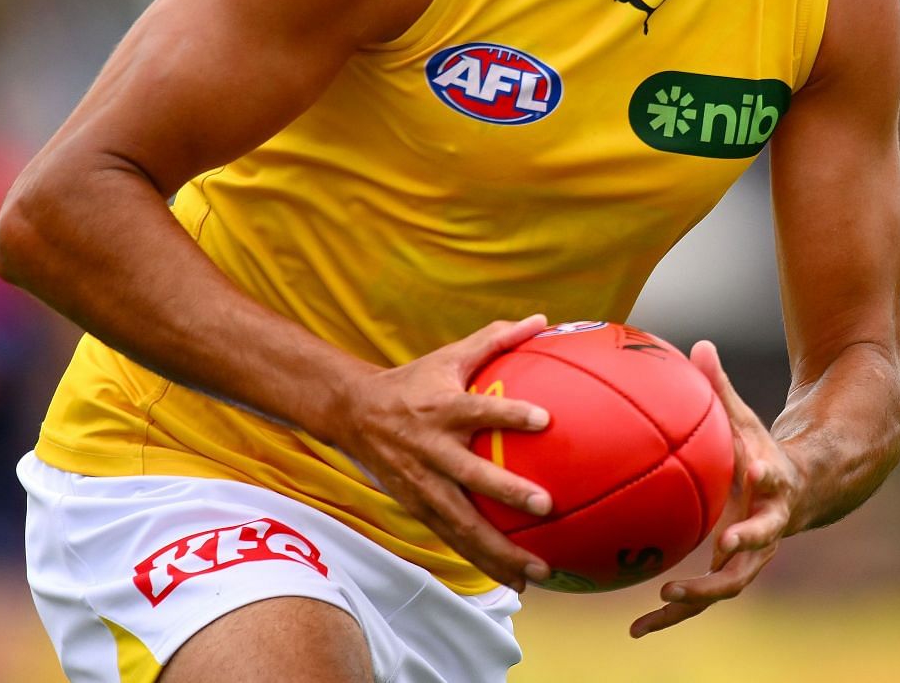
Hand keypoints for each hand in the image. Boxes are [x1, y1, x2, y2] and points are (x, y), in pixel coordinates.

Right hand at [329, 315, 556, 591]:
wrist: (354, 414)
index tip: (545, 420)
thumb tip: (542, 319)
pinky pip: (454, 540)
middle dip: (507, 492)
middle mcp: (432, 450)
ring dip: (499, 549)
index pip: (479, 410)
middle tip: (545, 506)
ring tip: (538, 569)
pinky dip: (483, 561)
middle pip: (471, 476)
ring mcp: (423, 484)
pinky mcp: (418, 508)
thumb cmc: (414, 382)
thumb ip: (495, 339)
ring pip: (463, 523)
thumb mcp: (449, 355)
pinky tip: (515, 580)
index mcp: (442, 410)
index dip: (510, 414)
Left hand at [630, 339, 803, 637]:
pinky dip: (672, 615)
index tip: (753, 472)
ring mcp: (751, 557)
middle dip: (728, 561)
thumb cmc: (761, 450)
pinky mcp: (731, 572)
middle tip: (700, 565)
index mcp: (772, 488)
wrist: (799, 493)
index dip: (763, 479)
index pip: (771, 484)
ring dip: (690, 604)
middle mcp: (767, 530)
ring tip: (648, 616)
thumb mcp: (747, 420)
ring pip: (724, 588)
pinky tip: (634, 628)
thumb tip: (700, 343)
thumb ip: (723, 388)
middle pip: (751, 553)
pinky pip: (701, 598)